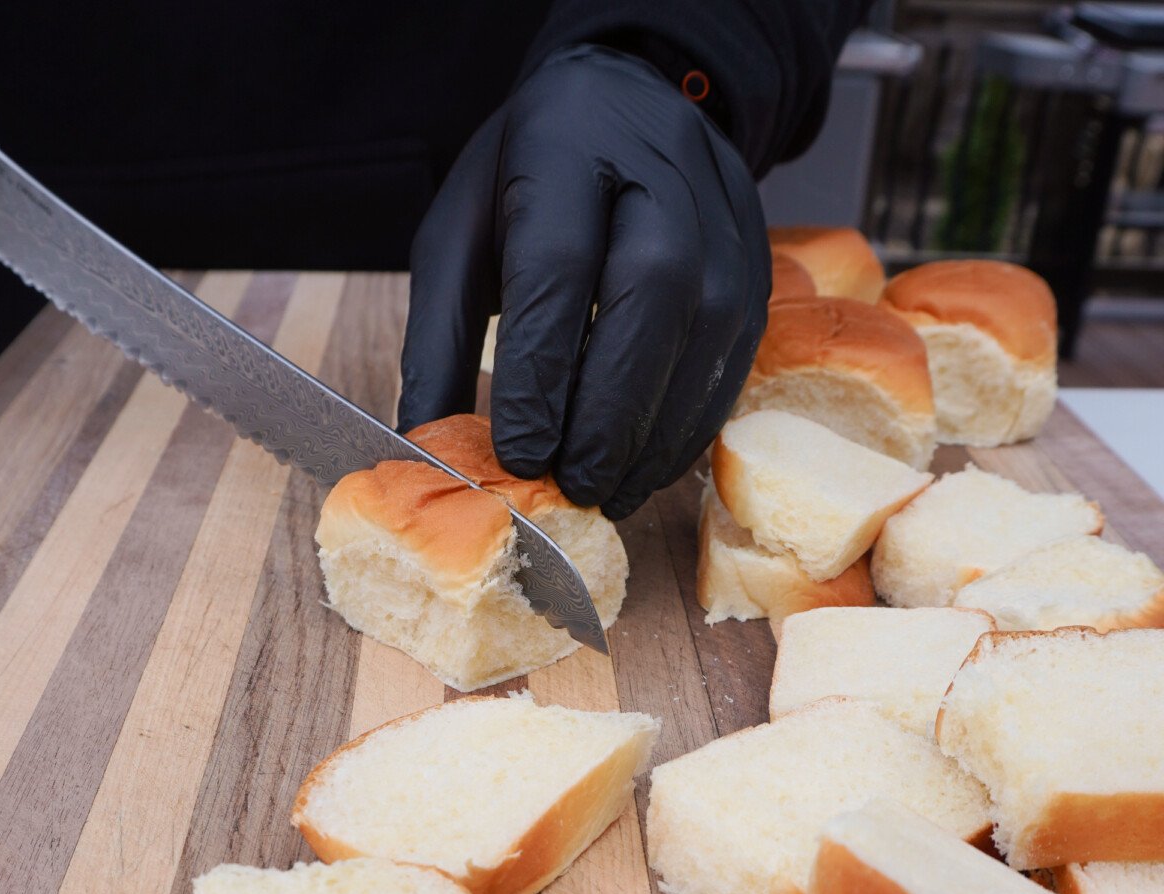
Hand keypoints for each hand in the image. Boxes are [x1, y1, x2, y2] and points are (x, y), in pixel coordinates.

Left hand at [398, 44, 768, 518]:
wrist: (627, 109)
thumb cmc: (527, 181)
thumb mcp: (459, 237)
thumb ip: (441, 339)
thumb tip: (428, 446)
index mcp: (565, 145)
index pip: (559, 265)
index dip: (542, 371)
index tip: (520, 455)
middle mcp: (661, 170)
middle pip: (652, 296)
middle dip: (609, 412)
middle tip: (572, 485)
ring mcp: (724, 216)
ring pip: (707, 333)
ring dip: (655, 433)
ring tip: (607, 491)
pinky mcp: (757, 264)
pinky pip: (734, 358)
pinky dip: (689, 426)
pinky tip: (645, 465)